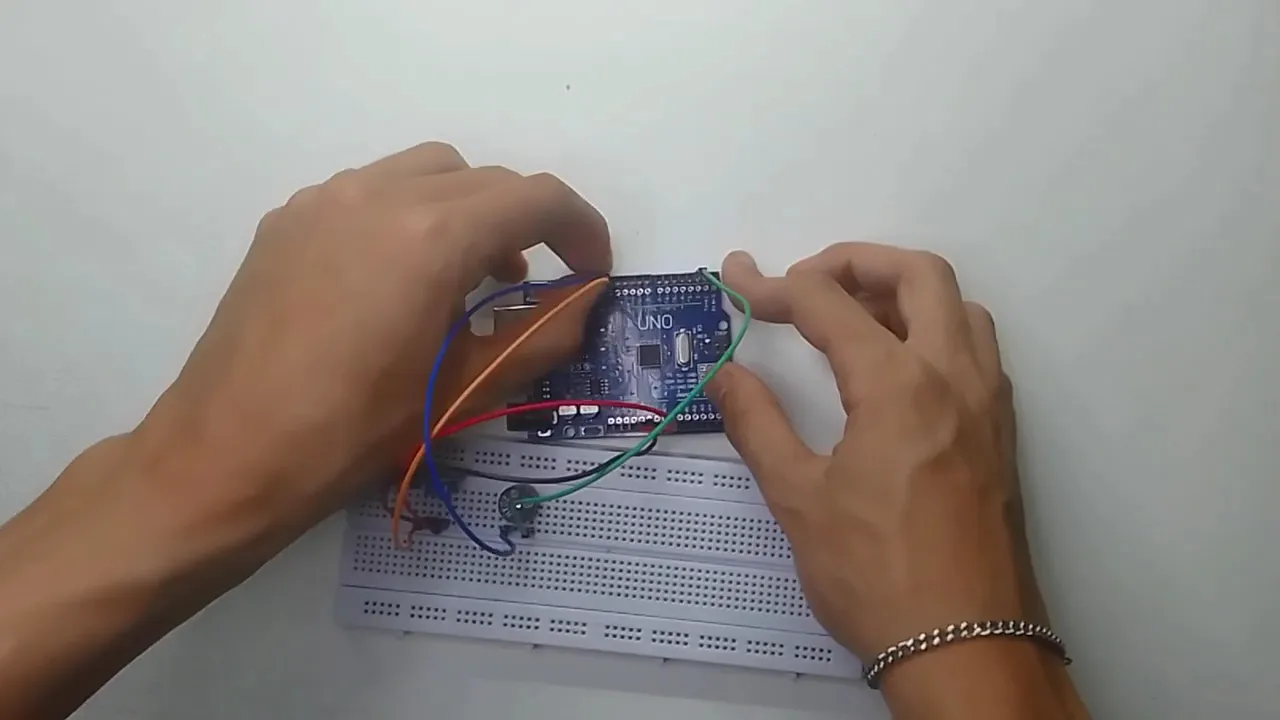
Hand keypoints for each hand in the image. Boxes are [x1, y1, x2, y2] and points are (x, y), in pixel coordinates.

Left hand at [134, 142, 610, 536]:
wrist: (225, 458)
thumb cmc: (354, 434)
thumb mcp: (465, 391)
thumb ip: (542, 335)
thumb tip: (587, 300)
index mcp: (432, 235)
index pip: (536, 199)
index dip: (581, 231)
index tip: (592, 274)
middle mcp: (378, 194)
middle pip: (483, 180)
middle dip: (525, 223)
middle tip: (538, 286)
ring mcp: (324, 201)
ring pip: (425, 174)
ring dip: (467, 212)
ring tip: (470, 282)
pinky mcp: (286, 221)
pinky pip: (370, 192)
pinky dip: (409, 218)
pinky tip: (399, 285)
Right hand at [706, 245, 1078, 714]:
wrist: (966, 647)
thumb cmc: (876, 576)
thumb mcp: (799, 499)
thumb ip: (758, 423)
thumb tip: (724, 373)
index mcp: (898, 384)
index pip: (828, 303)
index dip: (773, 286)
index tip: (737, 283)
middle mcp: (954, 377)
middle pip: (917, 274)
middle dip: (855, 260)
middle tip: (804, 283)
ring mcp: (989, 404)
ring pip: (959, 307)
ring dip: (904, 291)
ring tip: (850, 317)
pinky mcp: (1002, 434)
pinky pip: (976, 349)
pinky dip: (935, 329)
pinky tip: (896, 367)